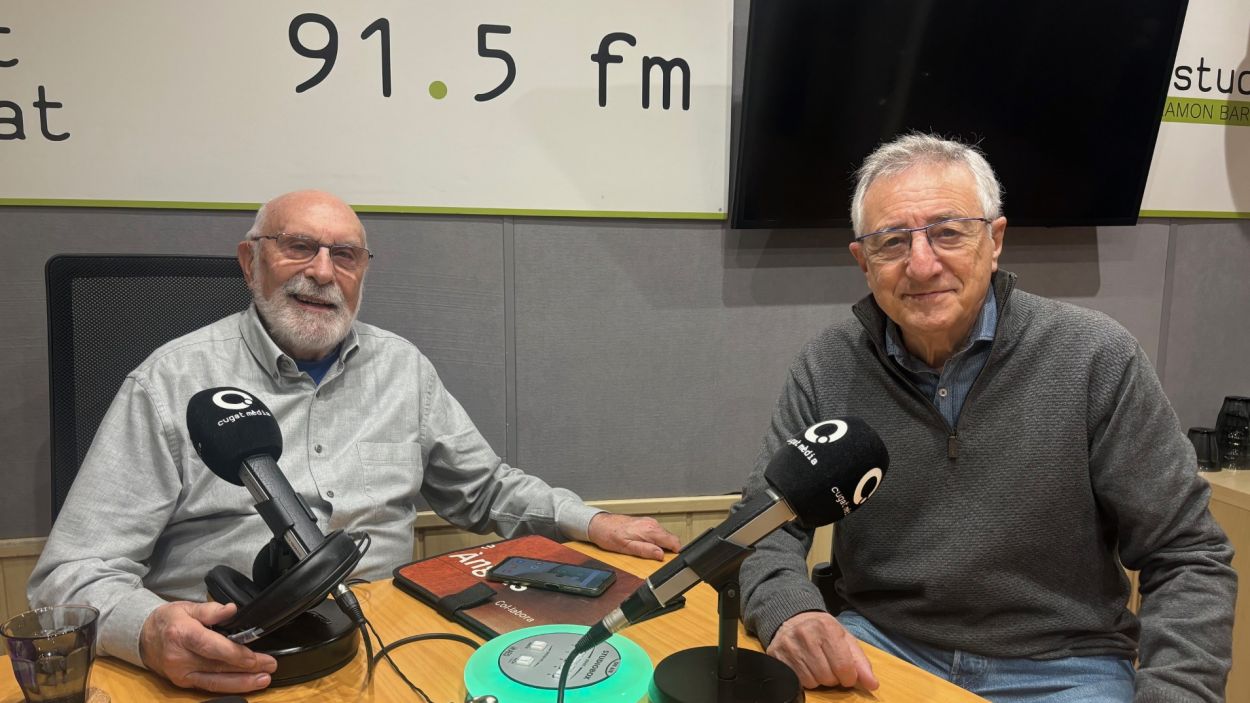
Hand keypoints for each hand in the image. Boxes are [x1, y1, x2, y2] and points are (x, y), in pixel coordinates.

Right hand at [139, 601, 276, 692]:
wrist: (143, 638)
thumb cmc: (168, 621)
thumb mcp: (187, 607)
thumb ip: (210, 610)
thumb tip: (232, 609)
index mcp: (182, 635)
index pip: (211, 647)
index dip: (234, 654)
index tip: (254, 657)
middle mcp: (180, 658)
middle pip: (217, 666)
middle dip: (246, 669)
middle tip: (270, 666)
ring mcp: (181, 673)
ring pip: (215, 681)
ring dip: (242, 683)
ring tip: (263, 680)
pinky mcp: (183, 683)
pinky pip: (209, 686)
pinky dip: (229, 686)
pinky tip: (246, 684)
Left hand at [587, 512, 680, 559]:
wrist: (600, 524)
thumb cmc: (610, 536)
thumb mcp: (628, 548)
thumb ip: (646, 551)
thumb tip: (660, 555)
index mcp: (650, 530)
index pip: (674, 541)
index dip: (676, 552)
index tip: (672, 560)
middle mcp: (652, 524)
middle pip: (670, 539)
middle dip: (668, 550)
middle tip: (658, 560)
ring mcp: (649, 522)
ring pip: (664, 536)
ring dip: (661, 546)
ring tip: (650, 553)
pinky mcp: (645, 523)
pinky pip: (657, 533)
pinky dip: (655, 541)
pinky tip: (646, 545)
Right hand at [767, 611, 877, 690]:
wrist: (792, 618)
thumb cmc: (822, 631)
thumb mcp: (845, 639)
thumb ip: (861, 662)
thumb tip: (872, 684)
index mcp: (827, 628)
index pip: (844, 667)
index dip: (849, 677)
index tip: (847, 673)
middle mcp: (806, 635)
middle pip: (828, 677)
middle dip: (833, 677)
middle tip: (830, 666)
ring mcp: (789, 646)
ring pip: (812, 681)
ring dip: (818, 679)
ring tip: (817, 665)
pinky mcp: (776, 655)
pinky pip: (797, 681)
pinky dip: (804, 679)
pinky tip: (805, 667)